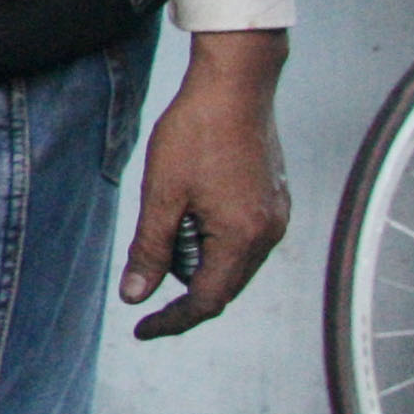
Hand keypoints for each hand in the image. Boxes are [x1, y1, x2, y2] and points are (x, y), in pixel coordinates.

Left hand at [124, 27, 289, 337]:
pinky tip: (190, 214)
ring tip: (167, 229)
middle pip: (224, 284)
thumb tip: (136, 295)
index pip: (207, 301)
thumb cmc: (196, 133)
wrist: (234, 84)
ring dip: (199, 260)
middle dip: (185, 287)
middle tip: (146, 271)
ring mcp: (277, 215)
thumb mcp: (161, 193)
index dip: (172, 320)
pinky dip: (214, 239)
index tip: (142, 329)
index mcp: (243, 238)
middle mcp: (269, 233)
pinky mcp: (274, 198)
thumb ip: (150, 249)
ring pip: (234, 261)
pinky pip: (244, 238)